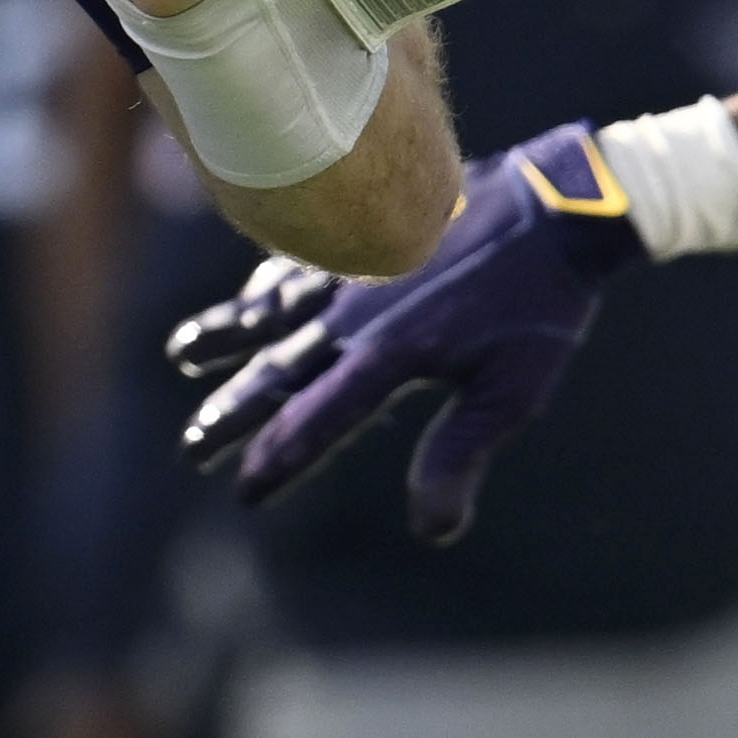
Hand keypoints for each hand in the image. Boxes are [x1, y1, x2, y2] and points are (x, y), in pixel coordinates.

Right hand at [167, 121, 641, 541]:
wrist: (554, 206)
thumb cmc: (540, 306)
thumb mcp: (511, 393)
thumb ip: (459, 456)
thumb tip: (432, 531)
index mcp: (388, 356)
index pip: (316, 421)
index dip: (278, 460)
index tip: (246, 492)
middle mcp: (353, 316)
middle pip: (275, 371)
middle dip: (231, 414)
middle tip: (193, 448)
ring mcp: (349, 272)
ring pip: (268, 310)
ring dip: (223, 336)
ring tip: (182, 354)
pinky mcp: (359, 238)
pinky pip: (295, 264)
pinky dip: (264, 287)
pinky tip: (252, 298)